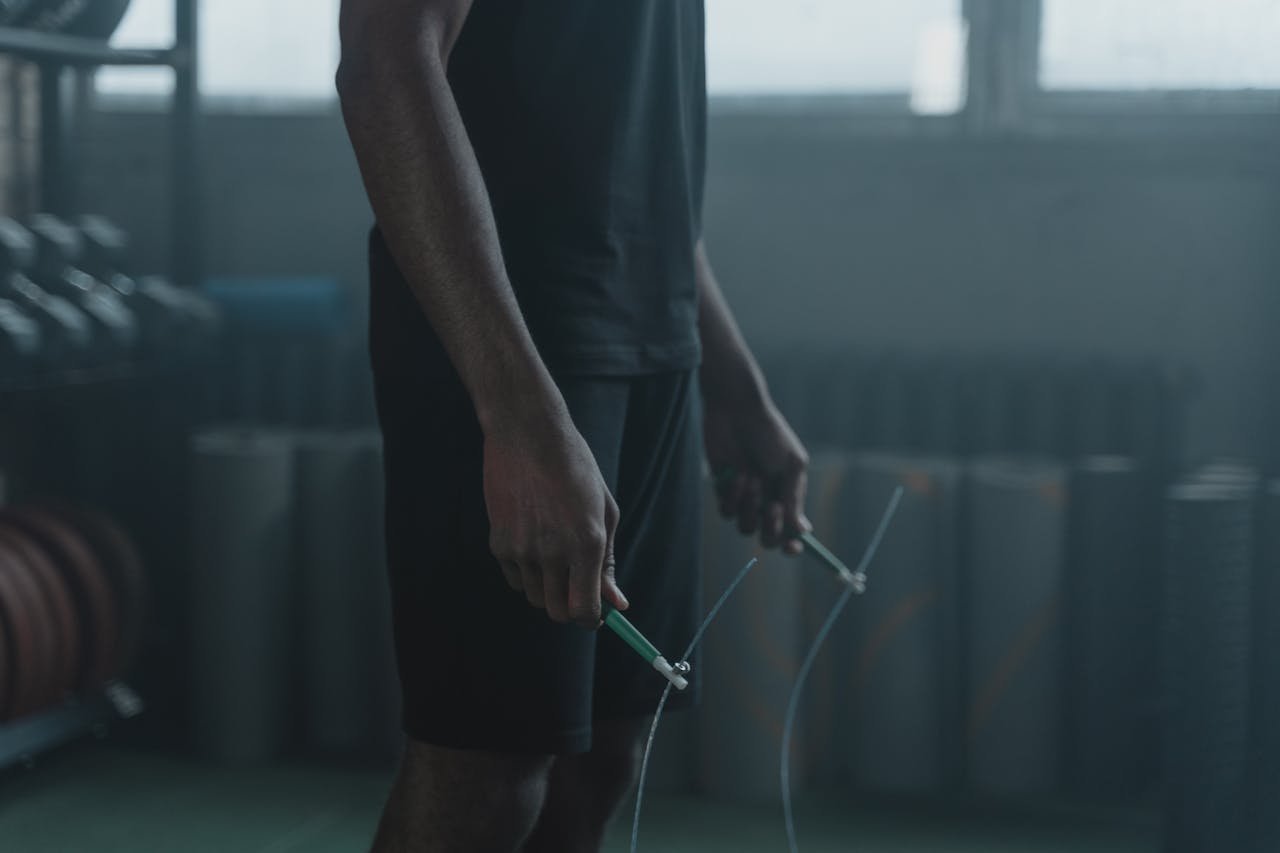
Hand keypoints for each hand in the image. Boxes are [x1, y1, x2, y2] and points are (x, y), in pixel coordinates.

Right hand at [482, 407, 627, 627]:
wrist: (527, 434)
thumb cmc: (575, 468)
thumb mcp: (604, 511)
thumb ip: (609, 561)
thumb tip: (616, 602)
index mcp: (587, 543)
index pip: (584, 610)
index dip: (590, 619)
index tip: (594, 613)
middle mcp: (553, 551)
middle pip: (557, 612)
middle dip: (569, 608)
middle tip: (575, 587)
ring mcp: (522, 549)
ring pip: (534, 597)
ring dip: (547, 588)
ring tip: (554, 552)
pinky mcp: (498, 544)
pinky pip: (515, 579)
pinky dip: (526, 573)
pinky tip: (533, 542)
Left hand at [703, 387, 810, 554]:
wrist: (736, 411)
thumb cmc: (769, 433)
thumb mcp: (790, 464)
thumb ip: (794, 498)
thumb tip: (801, 530)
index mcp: (788, 496)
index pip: (792, 532)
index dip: (794, 545)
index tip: (793, 548)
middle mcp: (767, 501)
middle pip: (768, 539)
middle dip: (771, 529)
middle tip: (772, 507)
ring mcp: (744, 499)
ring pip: (746, 528)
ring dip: (749, 507)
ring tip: (750, 477)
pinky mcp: (723, 491)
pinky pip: (727, 513)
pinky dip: (732, 497)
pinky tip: (735, 473)